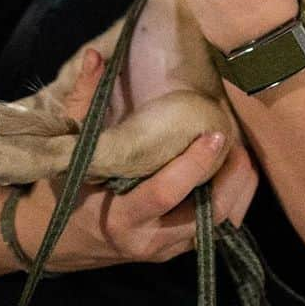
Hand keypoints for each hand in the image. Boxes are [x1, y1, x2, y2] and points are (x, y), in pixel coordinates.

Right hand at [16, 49, 258, 271]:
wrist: (61, 242)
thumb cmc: (65, 191)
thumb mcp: (69, 150)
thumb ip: (83, 103)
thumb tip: (96, 56)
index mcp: (120, 216)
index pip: (165, 192)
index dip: (194, 164)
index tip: (215, 133)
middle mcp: (149, 239)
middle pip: (207, 214)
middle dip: (232, 178)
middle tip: (239, 138)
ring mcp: (168, 249)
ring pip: (220, 224)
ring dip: (239, 187)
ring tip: (243, 149)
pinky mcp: (180, 249)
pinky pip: (217, 228)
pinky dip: (234, 198)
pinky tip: (237, 168)